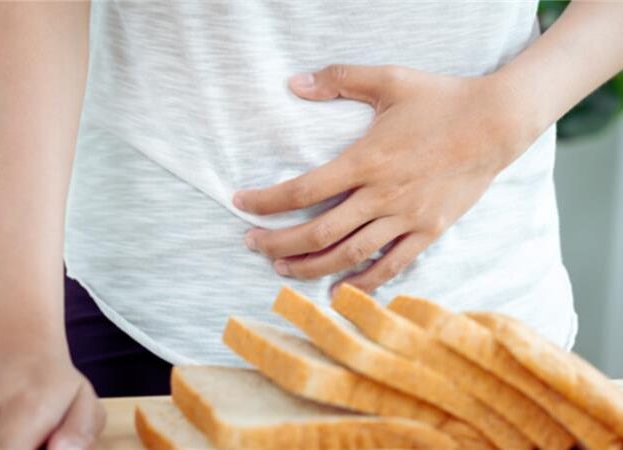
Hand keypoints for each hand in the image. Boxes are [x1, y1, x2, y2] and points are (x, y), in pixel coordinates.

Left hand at [233, 64, 534, 292]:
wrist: (498, 122)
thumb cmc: (441, 99)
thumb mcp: (389, 79)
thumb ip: (339, 80)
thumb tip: (294, 83)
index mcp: (366, 160)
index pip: (303, 189)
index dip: (267, 201)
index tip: (241, 204)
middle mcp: (382, 195)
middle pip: (319, 232)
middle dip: (279, 244)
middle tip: (253, 246)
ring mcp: (407, 218)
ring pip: (350, 254)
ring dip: (312, 267)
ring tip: (283, 270)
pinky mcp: (430, 230)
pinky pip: (393, 265)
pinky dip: (365, 281)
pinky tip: (342, 289)